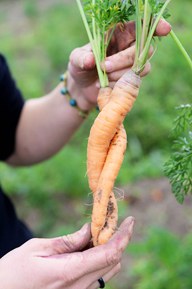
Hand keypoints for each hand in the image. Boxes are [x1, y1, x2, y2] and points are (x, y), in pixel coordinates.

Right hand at [0, 217, 134, 288]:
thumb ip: (67, 241)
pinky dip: (100, 260)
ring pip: (108, 270)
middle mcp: (79, 288)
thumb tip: (89, 230)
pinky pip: (98, 278)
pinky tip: (87, 249)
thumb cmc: (13, 272)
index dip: (124, 236)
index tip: (130, 220)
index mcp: (69, 272)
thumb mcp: (37, 249)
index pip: (108, 253)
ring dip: (109, 250)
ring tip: (96, 234)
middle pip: (113, 261)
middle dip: (116, 239)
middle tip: (108, 222)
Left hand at [67, 19, 170, 110]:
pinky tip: (106, 86)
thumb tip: (90, 60)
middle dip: (123, 59)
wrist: (81, 89)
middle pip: (142, 50)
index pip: (141, 27)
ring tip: (102, 78)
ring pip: (141, 67)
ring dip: (120, 74)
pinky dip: (120, 85)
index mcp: (119, 35)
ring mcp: (132, 66)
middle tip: (103, 67)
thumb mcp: (75, 59)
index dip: (155, 27)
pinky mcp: (131, 81)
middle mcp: (129, 48)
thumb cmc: (79, 68)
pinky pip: (135, 82)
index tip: (164, 30)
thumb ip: (81, 58)